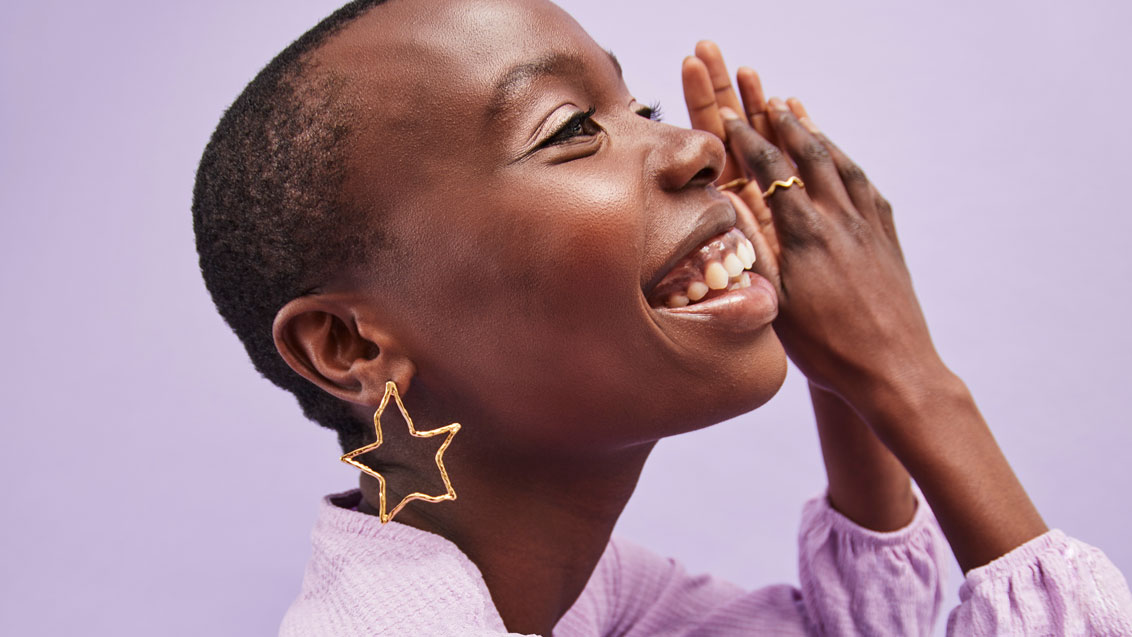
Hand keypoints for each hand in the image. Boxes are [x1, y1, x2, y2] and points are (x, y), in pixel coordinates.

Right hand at [683, 45, 944, 409]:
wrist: (895, 371)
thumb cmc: (828, 350)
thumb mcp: (776, 304)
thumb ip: (755, 251)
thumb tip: (730, 206)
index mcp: (807, 235)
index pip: (773, 173)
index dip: (750, 141)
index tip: (732, 118)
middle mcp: (841, 222)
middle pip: (813, 156)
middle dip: (787, 125)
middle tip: (769, 100)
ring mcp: (871, 229)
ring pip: (844, 167)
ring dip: (821, 137)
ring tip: (803, 117)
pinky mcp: (890, 243)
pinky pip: (868, 189)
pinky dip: (850, 166)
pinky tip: (844, 164)